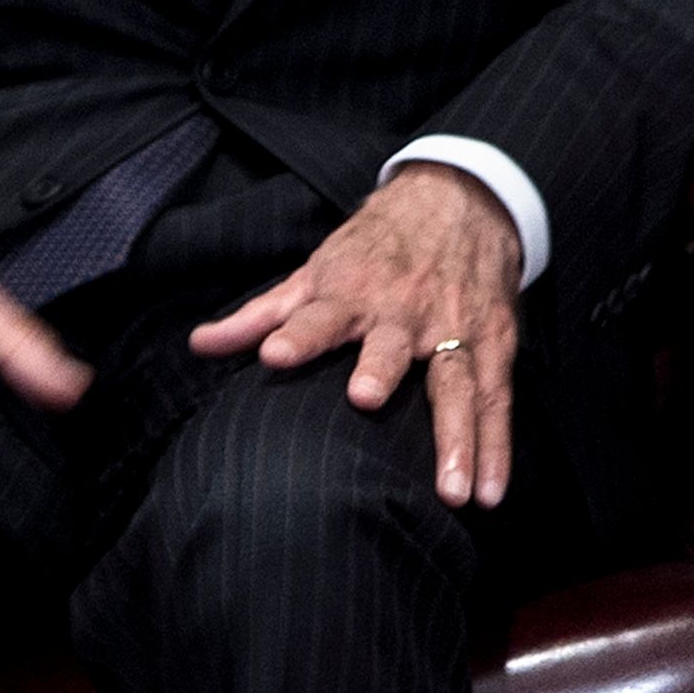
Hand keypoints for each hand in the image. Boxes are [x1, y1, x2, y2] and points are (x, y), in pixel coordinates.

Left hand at [189, 164, 525, 507]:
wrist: (462, 200)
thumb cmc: (378, 246)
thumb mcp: (319, 270)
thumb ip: (262, 314)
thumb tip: (196, 345)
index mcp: (353, 292)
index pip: (319, 314)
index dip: (298, 334)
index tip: (274, 354)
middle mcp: (404, 311)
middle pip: (392, 345)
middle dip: (381, 369)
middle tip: (365, 398)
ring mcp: (454, 327)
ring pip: (457, 383)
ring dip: (456, 435)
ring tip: (451, 491)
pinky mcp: (493, 342)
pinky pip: (496, 398)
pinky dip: (497, 446)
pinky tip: (491, 492)